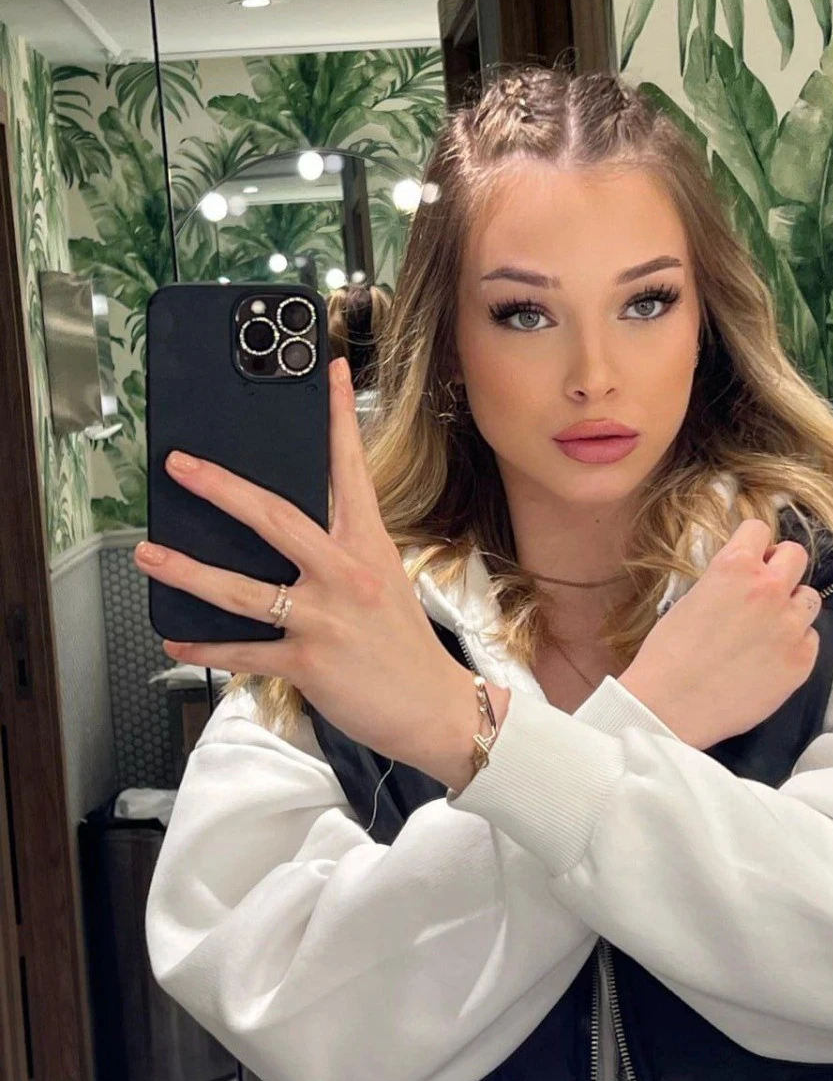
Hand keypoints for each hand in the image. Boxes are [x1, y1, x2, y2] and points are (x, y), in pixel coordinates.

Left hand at [133, 357, 493, 786]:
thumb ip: (340, 554)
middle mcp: (345, 574)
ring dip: (188, 570)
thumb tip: (284, 533)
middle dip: (221, 488)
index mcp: (368, 546)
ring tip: (149, 552)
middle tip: (180, 464)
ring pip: (242, 589)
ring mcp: (326, 618)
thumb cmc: (404, 645)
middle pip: (275, 518)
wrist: (435, 708)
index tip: (330, 371)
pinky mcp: (309, 661)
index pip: (349, 470)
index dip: (338, 419)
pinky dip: (206, 646)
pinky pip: (244, 650)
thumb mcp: (383, 583)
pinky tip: (176, 637)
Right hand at [618, 520, 821, 749]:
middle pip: (797, 556)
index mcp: (735, 567)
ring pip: (809, 598)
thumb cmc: (667, 653)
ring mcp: (791, 626)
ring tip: (768, 628)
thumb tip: (742, 582)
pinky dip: (794, 643)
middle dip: (780, 568)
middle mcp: (769, 589)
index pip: (759, 529)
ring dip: (791, 607)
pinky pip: (810, 638)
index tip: (749, 558)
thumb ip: (725, 583)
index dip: (752, 544)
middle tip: (763, 589)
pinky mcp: (802, 660)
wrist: (670, 705)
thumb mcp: (691, 599)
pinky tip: (769, 658)